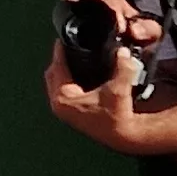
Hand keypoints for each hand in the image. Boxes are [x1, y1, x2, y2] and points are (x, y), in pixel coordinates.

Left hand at [42, 10, 155, 154]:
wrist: (123, 136)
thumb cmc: (118, 117)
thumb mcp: (119, 89)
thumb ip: (122, 68)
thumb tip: (122, 52)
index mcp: (63, 98)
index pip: (57, 67)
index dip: (60, 51)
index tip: (62, 39)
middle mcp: (60, 104)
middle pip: (53, 74)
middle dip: (60, 60)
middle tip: (67, 47)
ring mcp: (64, 110)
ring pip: (57, 83)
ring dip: (63, 70)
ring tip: (72, 57)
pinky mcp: (71, 113)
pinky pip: (63, 90)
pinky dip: (68, 80)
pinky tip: (79, 74)